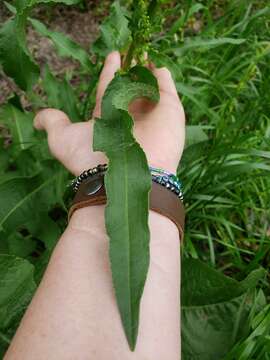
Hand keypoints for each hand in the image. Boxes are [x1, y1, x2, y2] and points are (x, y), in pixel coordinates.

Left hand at [34, 51, 184, 174]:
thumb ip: (51, 123)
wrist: (125, 176)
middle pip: (130, 86)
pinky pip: (167, 88)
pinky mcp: (169, 111)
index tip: (113, 56)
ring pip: (148, 85)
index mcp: (107, 116)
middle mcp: (129, 114)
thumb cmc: (92, 160)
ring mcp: (150, 112)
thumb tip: (37, 119)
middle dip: (130, 70)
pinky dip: (163, 76)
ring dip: (147, 71)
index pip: (109, 87)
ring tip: (145, 54)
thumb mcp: (62, 140)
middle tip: (131, 53)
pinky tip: (158, 66)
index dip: (110, 71)